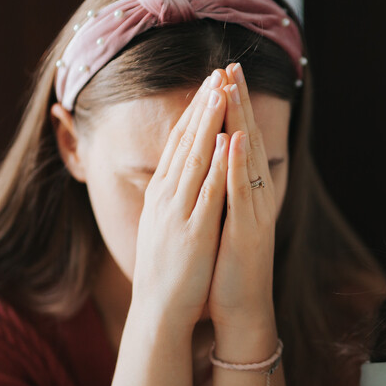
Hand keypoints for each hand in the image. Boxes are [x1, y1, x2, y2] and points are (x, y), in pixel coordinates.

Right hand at [131, 69, 228, 327]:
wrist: (158, 311)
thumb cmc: (166, 272)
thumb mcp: (164, 225)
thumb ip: (171, 199)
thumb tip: (177, 177)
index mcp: (162, 194)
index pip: (179, 145)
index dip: (193, 113)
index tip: (207, 86)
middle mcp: (167, 196)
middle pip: (185, 142)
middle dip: (202, 106)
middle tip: (216, 73)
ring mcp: (179, 212)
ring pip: (195, 158)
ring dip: (209, 123)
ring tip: (221, 92)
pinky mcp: (194, 230)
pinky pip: (207, 191)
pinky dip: (217, 164)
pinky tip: (227, 140)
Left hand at [207, 64, 279, 351]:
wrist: (241, 309)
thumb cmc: (229, 267)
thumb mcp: (222, 221)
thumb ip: (221, 192)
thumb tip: (212, 166)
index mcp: (244, 193)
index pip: (237, 141)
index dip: (231, 109)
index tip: (222, 75)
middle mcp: (254, 196)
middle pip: (247, 140)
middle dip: (238, 102)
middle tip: (232, 66)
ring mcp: (254, 212)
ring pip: (247, 159)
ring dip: (241, 122)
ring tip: (233, 89)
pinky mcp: (249, 231)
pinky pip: (243, 192)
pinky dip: (239, 165)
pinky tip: (235, 139)